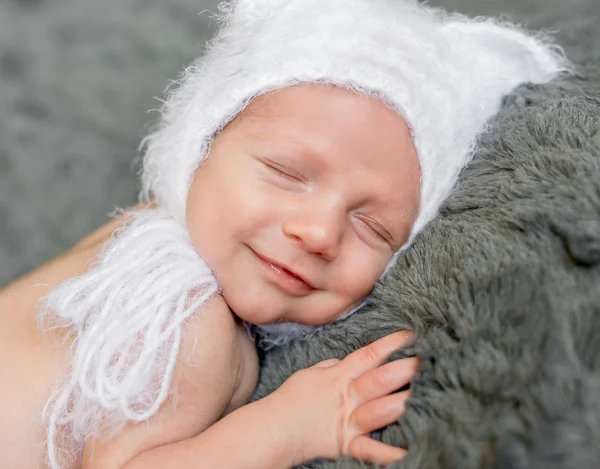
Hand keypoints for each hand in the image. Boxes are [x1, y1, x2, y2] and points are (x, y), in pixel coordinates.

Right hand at [268, 330, 417, 465]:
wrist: (274, 428)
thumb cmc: (292, 398)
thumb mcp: (312, 373)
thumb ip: (334, 366)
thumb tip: (349, 360)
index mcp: (339, 376)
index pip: (368, 355)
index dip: (390, 344)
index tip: (410, 335)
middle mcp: (346, 397)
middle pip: (378, 380)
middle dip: (403, 370)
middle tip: (427, 361)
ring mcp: (348, 421)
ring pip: (378, 410)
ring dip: (401, 403)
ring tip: (427, 397)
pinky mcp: (346, 444)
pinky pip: (370, 450)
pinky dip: (389, 452)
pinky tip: (408, 450)